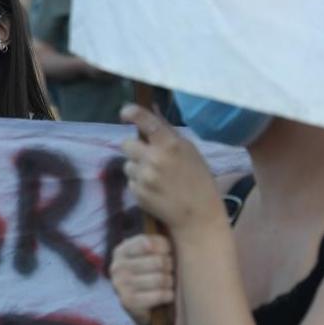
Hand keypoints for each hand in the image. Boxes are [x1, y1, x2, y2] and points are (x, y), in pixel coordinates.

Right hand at [108, 234, 175, 324]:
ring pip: (160, 279)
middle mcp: (117, 266)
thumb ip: (159, 241)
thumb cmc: (154, 275)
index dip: (166, 249)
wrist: (147, 310)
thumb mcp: (153, 254)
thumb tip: (178, 226)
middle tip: (169, 273)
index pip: (149, 242)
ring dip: (170, 283)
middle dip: (170, 268)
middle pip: (158, 261)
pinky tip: (166, 296)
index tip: (168, 254)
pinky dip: (168, 296)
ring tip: (167, 284)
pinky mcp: (127, 302)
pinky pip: (159, 295)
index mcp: (122, 250)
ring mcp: (120, 284)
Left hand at [120, 104, 225, 235]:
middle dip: (135, 148)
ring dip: (137, 167)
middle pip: (126, 144)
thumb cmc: (198, 179)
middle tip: (148, 156)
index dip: (132, 113)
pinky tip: (154, 189)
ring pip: (127, 163)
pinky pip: (130, 180)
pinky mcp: (137, 193)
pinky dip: (139, 183)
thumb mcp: (189, 150)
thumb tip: (152, 109)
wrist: (198, 215)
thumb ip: (168, 131)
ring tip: (155, 176)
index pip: (145, 121)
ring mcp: (144, 176)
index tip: (125, 112)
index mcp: (170, 144)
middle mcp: (154, 158)